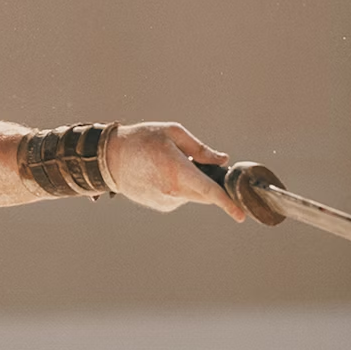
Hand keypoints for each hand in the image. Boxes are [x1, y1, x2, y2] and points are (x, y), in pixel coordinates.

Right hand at [108, 122, 246, 220]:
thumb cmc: (141, 139)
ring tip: (169, 164)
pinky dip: (180, 187)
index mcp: (178, 171)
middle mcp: (173, 191)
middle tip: (201, 164)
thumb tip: (221, 160)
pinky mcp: (161, 205)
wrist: (110, 158)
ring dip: (192, 183)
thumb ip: (200, 149)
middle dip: (211, 184)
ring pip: (192, 195)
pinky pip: (180, 197)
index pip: (209, 192)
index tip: (240, 215)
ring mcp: (166, 201)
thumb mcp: (173, 133)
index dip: (228, 204)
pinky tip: (162, 174)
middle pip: (205, 194)